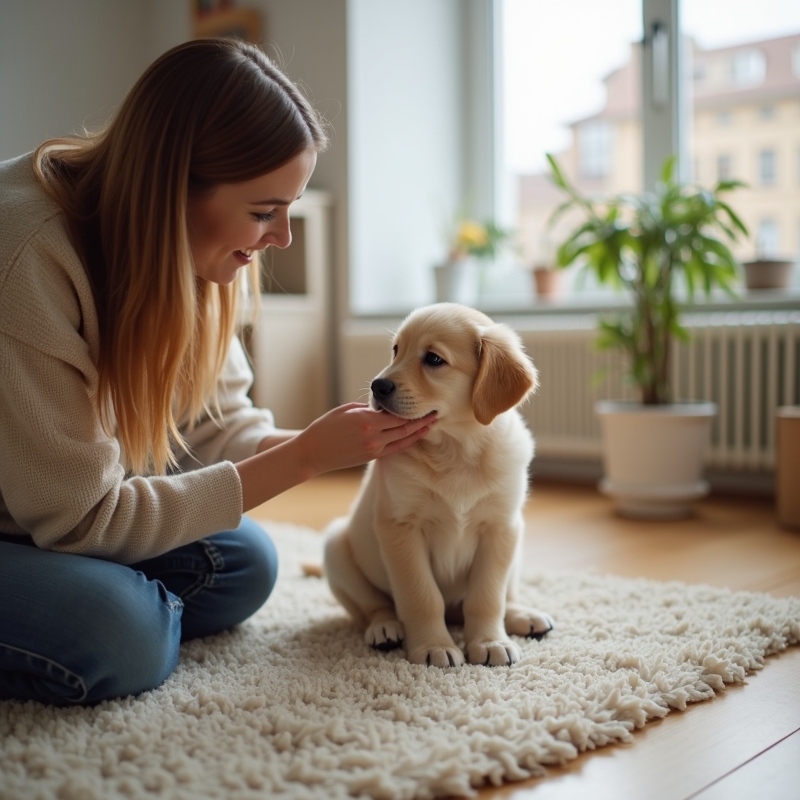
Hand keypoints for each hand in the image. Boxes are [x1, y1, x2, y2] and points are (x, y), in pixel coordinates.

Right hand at [296, 403, 435, 474]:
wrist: (313, 453)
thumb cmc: (326, 427)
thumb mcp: (347, 409)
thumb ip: (368, 407)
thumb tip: (384, 405)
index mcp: (367, 421)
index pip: (397, 415)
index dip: (412, 409)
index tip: (424, 401)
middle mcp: (373, 437)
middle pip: (404, 428)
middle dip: (421, 420)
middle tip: (435, 411)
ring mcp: (374, 449)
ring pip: (402, 439)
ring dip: (417, 432)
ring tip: (430, 424)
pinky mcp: (372, 456)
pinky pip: (394, 448)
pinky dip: (406, 441)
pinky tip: (414, 436)